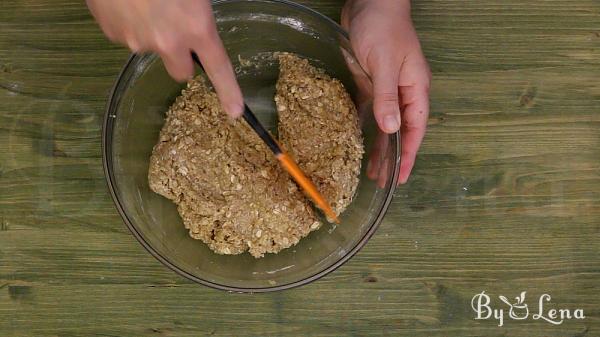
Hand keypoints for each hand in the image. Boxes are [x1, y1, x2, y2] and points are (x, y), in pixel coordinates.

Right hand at [86, 0, 242, 117]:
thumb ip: (200, 14)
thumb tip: (201, 25)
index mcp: (196, 27)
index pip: (219, 69)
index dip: (229, 91)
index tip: (235, 110)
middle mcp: (169, 42)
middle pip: (181, 72)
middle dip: (181, 58)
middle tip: (177, 31)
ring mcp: (137, 41)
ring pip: (152, 49)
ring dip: (153, 35)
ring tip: (147, 4)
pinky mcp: (113, 34)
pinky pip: (127, 36)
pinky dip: (129, 24)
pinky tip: (128, 2)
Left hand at [342, 0, 430, 183]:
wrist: (370, 2)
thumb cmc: (383, 28)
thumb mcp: (385, 63)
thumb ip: (387, 96)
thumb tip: (391, 129)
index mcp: (415, 89)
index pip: (415, 129)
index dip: (409, 155)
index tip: (402, 177)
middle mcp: (403, 92)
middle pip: (400, 131)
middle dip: (392, 156)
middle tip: (381, 181)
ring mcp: (386, 88)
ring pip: (384, 124)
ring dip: (378, 146)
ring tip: (370, 171)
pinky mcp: (370, 82)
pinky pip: (370, 110)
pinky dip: (366, 127)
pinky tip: (359, 142)